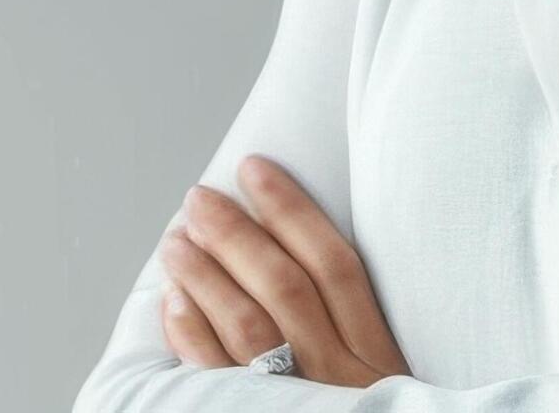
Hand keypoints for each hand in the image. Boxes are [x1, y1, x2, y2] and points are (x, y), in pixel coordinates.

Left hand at [153, 156, 413, 385]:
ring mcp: (299, 402)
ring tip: (176, 240)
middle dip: (237, 233)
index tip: (257, 169)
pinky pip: (217, 378)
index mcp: (375, 355)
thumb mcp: (384, 381)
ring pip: (248, 325)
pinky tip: (173, 303)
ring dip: (206, 275)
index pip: (335, 264)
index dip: (293, 211)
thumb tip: (295, 259)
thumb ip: (351, 330)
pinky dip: (191, 335)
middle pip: (285, 286)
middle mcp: (340, 374)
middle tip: (199, 199)